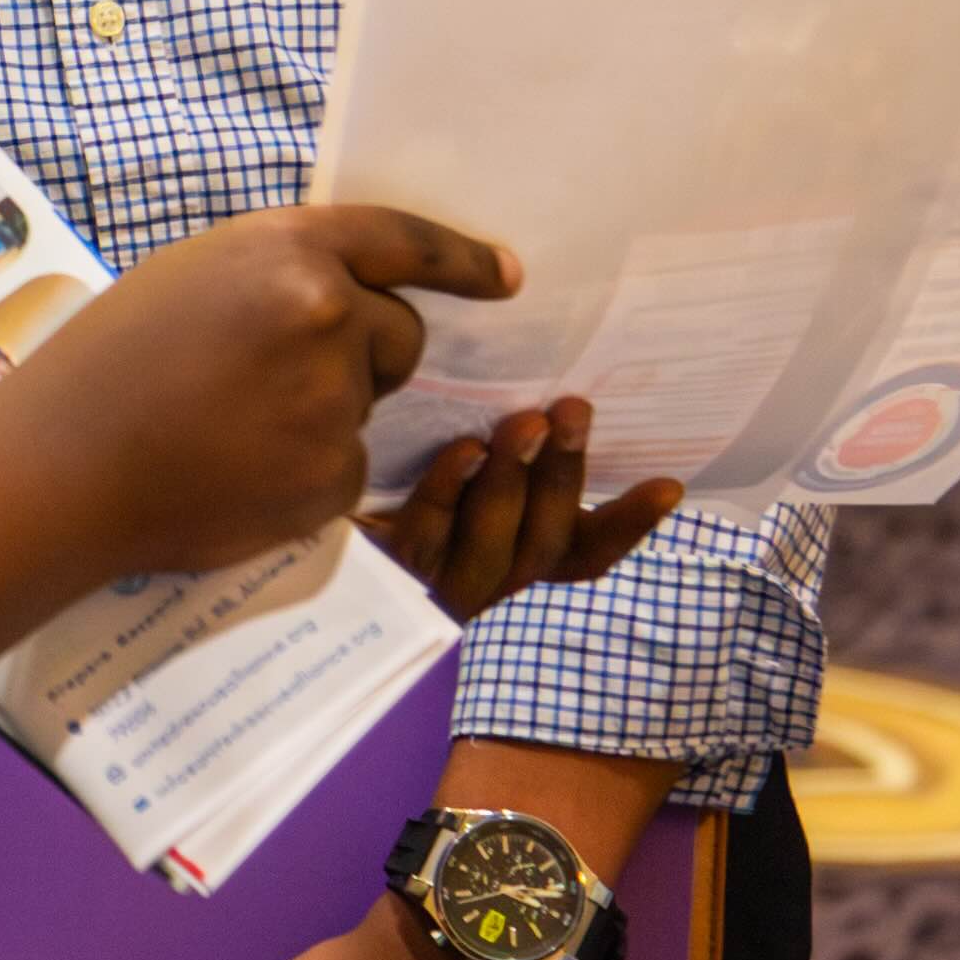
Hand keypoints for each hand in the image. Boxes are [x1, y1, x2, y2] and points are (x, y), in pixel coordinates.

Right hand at [6, 204, 516, 575]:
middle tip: (279, 378)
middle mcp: (325, 315)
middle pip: (401, 335)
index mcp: (286, 249)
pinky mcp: (330, 478)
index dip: (461, 259)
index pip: (401, 241)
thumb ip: (278, 276)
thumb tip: (348, 298)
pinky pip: (347, 470)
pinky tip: (236, 473)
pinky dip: (307, 475)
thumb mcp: (193, 276)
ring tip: (232, 429)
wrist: (59, 471)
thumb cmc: (106, 364)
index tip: (505, 275)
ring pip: (367, 407)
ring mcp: (333, 402)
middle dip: (366, 356)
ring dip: (324, 416)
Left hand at [363, 400, 677, 619]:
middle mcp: (486, 578)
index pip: (586, 553)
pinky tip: (463, 449)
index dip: (630, 524)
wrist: (290, 494)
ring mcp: (436, 581)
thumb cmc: (392, 458)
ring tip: (526, 422)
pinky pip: (427, 534)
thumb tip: (549, 378)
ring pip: (495, 544)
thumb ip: (508, 437)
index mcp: (517, 555)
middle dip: (564, 475)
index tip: (669, 484)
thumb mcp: (460, 447)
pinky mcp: (382, 569)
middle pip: (545, 542)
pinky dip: (451, 489)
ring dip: (517, 480)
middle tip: (572, 411)